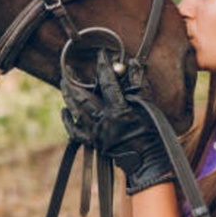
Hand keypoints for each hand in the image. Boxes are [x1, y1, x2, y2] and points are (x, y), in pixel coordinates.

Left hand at [60, 57, 174, 193]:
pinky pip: (75, 132)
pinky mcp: (93, 143)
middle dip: (74, 82)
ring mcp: (96, 134)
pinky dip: (67, 121)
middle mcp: (104, 122)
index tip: (101, 54)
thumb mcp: (148, 106)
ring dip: (68, 96)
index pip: (108, 83)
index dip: (103, 67)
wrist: (148, 161)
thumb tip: (132, 63)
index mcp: (120, 111)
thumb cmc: (152, 132)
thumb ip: (138, 83)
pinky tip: (63, 110)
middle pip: (83, 98)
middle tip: (67, 68)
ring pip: (76, 111)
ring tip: (64, 83)